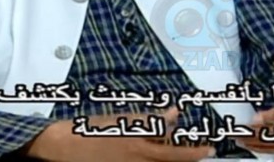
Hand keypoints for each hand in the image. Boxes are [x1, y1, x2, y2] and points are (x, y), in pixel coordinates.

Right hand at [28, 107, 215, 161]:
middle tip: (203, 153)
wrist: (65, 148)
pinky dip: (153, 161)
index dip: (195, 153)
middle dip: (188, 158)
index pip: (176, 154)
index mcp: (139, 147)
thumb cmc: (92, 130)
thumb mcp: (123, 121)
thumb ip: (150, 120)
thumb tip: (173, 115)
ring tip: (181, 152)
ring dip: (170, 158)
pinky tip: (153, 154)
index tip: (209, 150)